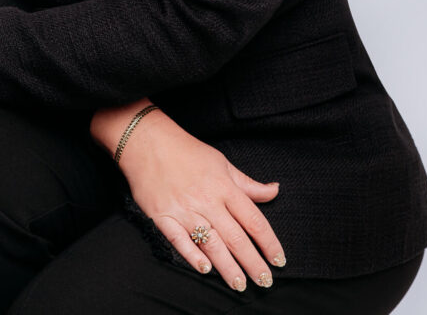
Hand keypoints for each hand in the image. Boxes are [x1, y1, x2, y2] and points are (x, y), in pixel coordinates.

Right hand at [117, 115, 284, 291]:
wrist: (148, 142)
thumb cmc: (187, 151)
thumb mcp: (222, 162)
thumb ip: (248, 184)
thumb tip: (274, 190)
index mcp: (224, 186)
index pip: (253, 219)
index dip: (268, 242)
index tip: (278, 259)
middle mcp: (206, 200)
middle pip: (235, 237)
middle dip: (252, 262)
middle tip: (265, 281)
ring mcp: (184, 209)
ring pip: (211, 244)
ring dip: (228, 267)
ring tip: (240, 284)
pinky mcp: (162, 216)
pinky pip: (180, 240)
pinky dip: (193, 255)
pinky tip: (206, 269)